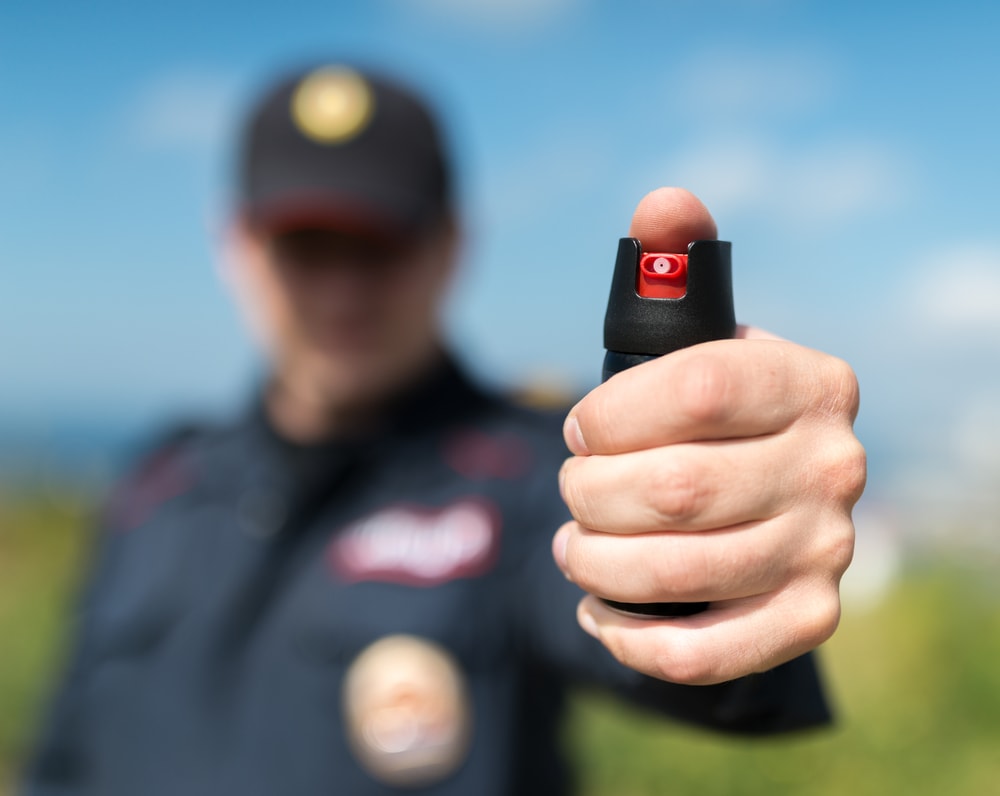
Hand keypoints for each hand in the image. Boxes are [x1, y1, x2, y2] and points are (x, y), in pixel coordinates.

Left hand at [553, 188, 864, 684]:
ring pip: (680, 570)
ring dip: (596, 562)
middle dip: (589, 494)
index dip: (611, 413)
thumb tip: (665, 202)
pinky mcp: (807, 618)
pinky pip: (708, 652)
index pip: (699, 387)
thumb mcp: (689, 339)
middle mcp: (834, 465)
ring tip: (574, 546)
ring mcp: (828, 548)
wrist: (759, 502)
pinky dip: (634, 639)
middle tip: (571, 491)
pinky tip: (600, 611)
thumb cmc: (703, 415)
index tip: (578, 430)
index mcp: (809, 381)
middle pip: (677, 488)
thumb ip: (671, 267)